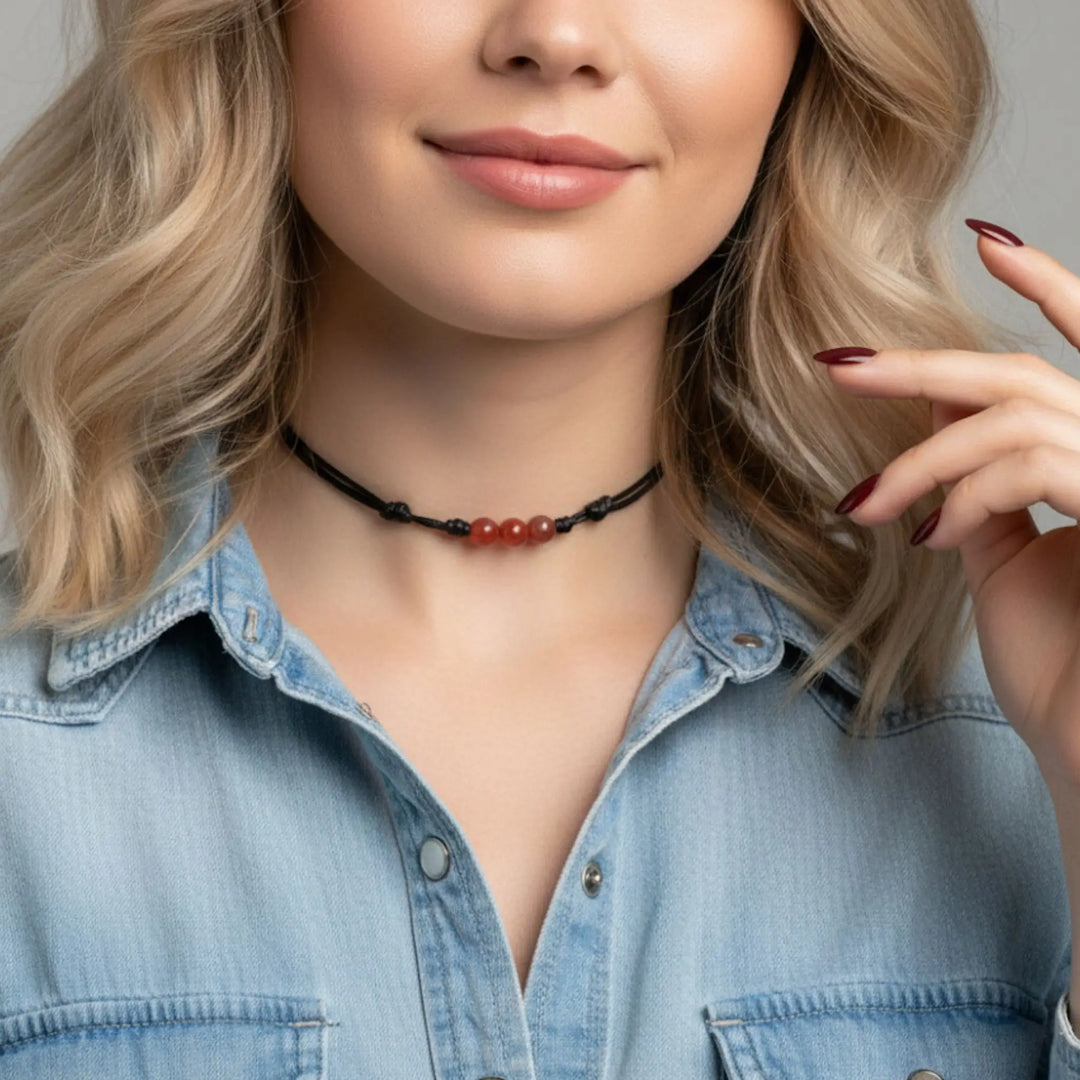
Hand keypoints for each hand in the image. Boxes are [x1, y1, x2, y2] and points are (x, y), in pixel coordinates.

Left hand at [814, 218, 1079, 791]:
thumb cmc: (1059, 661)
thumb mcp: (1006, 554)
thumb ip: (984, 481)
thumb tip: (939, 421)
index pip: (1076, 348)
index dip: (1045, 286)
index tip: (985, 239)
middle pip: (1016, 375)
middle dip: (918, 367)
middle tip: (834, 364)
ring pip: (1009, 416)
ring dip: (921, 460)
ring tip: (867, 507)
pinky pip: (1031, 461)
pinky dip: (964, 491)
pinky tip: (930, 537)